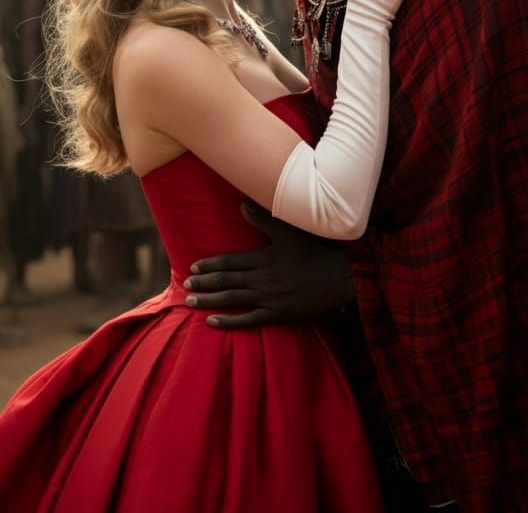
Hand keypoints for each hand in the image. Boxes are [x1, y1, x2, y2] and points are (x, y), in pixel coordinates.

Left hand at [183, 202, 354, 328]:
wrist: (341, 277)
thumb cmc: (315, 252)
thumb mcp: (289, 232)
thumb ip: (263, 220)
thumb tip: (240, 204)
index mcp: (263, 258)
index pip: (229, 262)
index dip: (210, 265)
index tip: (194, 267)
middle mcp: (262, 279)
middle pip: (226, 281)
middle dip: (204, 283)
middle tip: (186, 285)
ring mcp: (269, 298)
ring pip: (232, 300)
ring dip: (209, 301)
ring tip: (191, 301)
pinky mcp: (278, 314)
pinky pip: (248, 321)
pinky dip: (229, 322)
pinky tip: (211, 322)